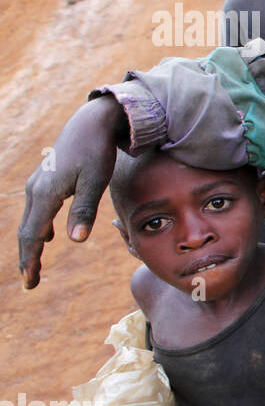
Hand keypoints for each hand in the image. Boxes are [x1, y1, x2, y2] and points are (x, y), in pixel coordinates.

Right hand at [19, 96, 126, 288]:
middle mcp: (35, 190)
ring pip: (30, 220)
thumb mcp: (95, 182)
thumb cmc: (97, 152)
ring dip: (32, 244)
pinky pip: (36, 210)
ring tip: (35, 265)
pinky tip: (50, 236)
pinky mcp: (45, 179)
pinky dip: (38, 227)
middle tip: (29, 282)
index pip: (33, 235)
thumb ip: (84, 211)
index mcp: (45, 194)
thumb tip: (75, 240)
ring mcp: (38, 183)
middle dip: (27, 258)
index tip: (29, 282)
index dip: (30, 260)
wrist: (92, 123)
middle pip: (26, 231)